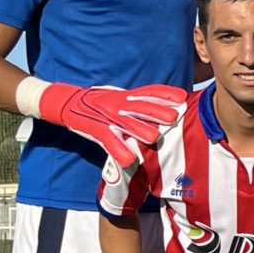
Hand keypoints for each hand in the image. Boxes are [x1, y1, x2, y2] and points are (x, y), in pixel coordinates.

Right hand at [39, 82, 187, 168]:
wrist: (70, 103)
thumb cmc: (102, 104)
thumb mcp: (122, 98)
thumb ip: (141, 103)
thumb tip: (166, 109)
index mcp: (128, 96)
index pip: (150, 91)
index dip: (166, 94)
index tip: (182, 97)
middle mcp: (120, 104)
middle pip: (142, 107)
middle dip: (158, 112)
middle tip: (174, 118)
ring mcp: (109, 116)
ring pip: (127, 123)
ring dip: (141, 130)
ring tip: (153, 137)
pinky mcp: (97, 129)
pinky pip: (110, 141)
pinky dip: (119, 151)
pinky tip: (128, 160)